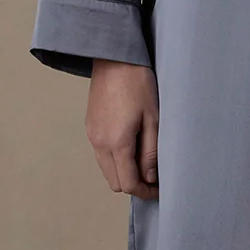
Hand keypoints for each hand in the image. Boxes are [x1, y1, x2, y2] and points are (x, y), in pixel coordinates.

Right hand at [86, 59, 159, 198]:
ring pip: (106, 170)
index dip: (145, 192)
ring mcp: (92, 135)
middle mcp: (99, 143)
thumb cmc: (138, 83)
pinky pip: (101, 155)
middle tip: (153, 175)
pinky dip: (115, 159)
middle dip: (134, 185)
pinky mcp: (90, 127)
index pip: (128, 183)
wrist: (114, 58)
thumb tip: (149, 177)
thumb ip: (150, 152)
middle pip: (114, 182)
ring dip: (124, 172)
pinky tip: (131, 145)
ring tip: (144, 159)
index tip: (159, 188)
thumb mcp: (154, 118)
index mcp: (117, 142)